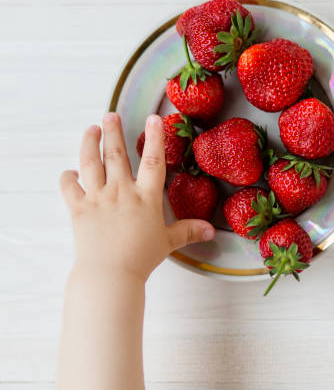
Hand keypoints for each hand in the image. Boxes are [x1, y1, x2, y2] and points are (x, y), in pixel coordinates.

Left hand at [60, 112, 214, 280]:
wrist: (110, 274)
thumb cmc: (141, 259)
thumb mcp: (168, 243)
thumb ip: (188, 231)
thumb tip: (210, 230)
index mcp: (145, 197)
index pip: (153, 160)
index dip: (155, 137)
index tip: (154, 118)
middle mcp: (121, 191)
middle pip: (116, 154)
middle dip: (113, 131)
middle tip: (110, 114)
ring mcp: (98, 198)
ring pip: (91, 162)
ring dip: (90, 143)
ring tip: (92, 130)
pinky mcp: (79, 209)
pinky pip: (69, 187)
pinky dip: (68, 177)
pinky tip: (71, 172)